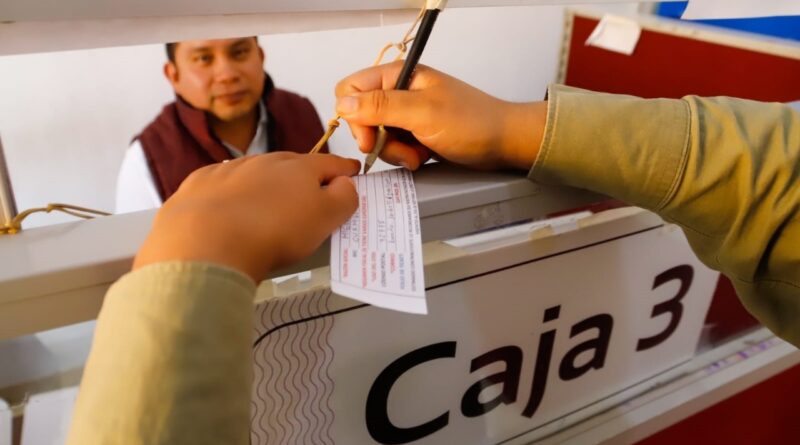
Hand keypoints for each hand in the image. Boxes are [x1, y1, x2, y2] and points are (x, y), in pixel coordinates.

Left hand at [133, 153, 359, 281]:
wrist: (206, 244)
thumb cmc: (273, 233)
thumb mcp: (325, 219)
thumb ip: (344, 198)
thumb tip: (346, 183)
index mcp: (299, 168)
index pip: (330, 163)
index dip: (345, 170)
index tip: (352, 172)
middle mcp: (264, 161)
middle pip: (291, 165)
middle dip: (303, 177)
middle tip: (309, 197)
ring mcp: (229, 170)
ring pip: (255, 173)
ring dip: (265, 186)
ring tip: (267, 211)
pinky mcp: (199, 185)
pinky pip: (221, 185)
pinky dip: (230, 194)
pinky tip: (229, 213)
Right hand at [335, 62, 546, 170]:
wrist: (503, 142)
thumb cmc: (472, 122)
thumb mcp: (422, 113)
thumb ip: (381, 106)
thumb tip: (342, 103)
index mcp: (398, 75)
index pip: (351, 89)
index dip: (354, 116)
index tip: (370, 136)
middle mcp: (399, 91)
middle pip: (361, 117)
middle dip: (378, 139)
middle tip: (401, 148)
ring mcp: (407, 113)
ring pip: (376, 136)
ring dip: (394, 151)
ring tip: (418, 154)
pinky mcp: (414, 132)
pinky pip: (393, 146)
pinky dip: (405, 156)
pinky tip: (423, 156)